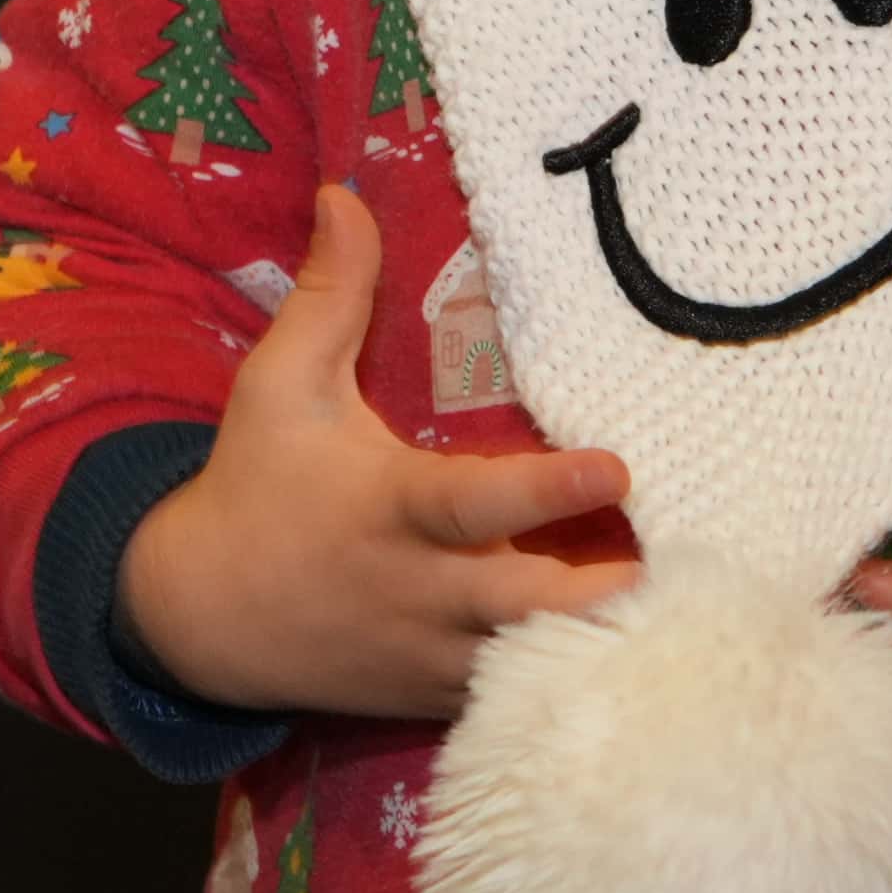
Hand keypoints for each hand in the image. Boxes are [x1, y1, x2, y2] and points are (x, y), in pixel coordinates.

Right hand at [115, 188, 637, 719]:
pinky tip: (641, 661)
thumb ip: (332, 294)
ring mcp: (432, 654)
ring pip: (534, 666)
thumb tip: (347, 193)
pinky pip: (515, 699)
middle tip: (686, 559)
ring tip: (692, 611)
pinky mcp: (435, 695)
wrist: (200, 616)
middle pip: (532, 608)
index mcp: (390, 510)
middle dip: (611, 594)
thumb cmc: (255, 482)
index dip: (548, 490)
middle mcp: (420, 590)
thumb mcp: (280, 383)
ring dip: (605, 643)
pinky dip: (571, 682)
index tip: (619, 467)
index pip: (477, 506)